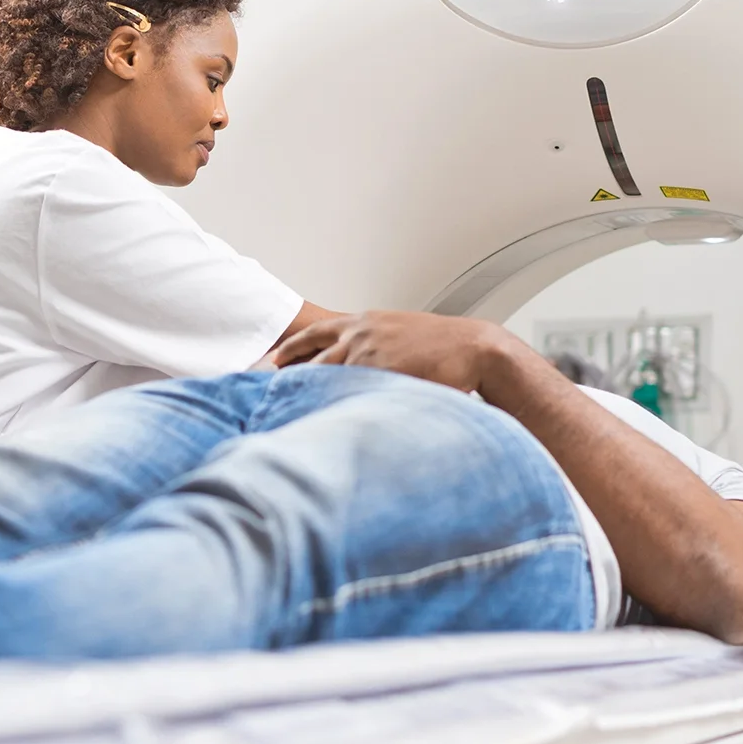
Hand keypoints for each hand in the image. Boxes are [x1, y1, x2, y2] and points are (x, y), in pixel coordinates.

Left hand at [267, 310, 523, 392]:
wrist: (476, 349)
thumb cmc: (444, 348)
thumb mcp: (402, 337)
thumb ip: (378, 350)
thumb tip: (367, 369)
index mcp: (365, 323)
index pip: (316, 335)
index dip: (292, 350)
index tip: (274, 362)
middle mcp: (360, 334)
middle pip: (311, 358)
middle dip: (289, 377)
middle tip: (266, 395)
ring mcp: (369, 353)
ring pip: (324, 377)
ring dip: (307, 395)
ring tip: (285, 414)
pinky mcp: (380, 373)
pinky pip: (348, 392)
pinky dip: (331, 405)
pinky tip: (318, 420)